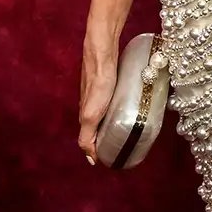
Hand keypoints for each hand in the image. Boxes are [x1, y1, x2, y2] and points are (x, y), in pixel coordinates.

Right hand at [77, 35, 117, 164]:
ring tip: (126, 128)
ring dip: (111, 123)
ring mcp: (97, 94)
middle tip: (122, 145)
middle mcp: (89, 106)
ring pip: (103, 114)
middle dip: (106, 138)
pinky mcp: (106, 83)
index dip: (98, 150)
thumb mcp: (92, 114)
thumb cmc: (99, 82)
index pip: (89, 140)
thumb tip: (90, 158)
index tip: (112, 158)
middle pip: (96, 127)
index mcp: (85, 116)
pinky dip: (116, 109)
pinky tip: (126, 106)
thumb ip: (87, 136)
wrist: (102, 53)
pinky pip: (110, 101)